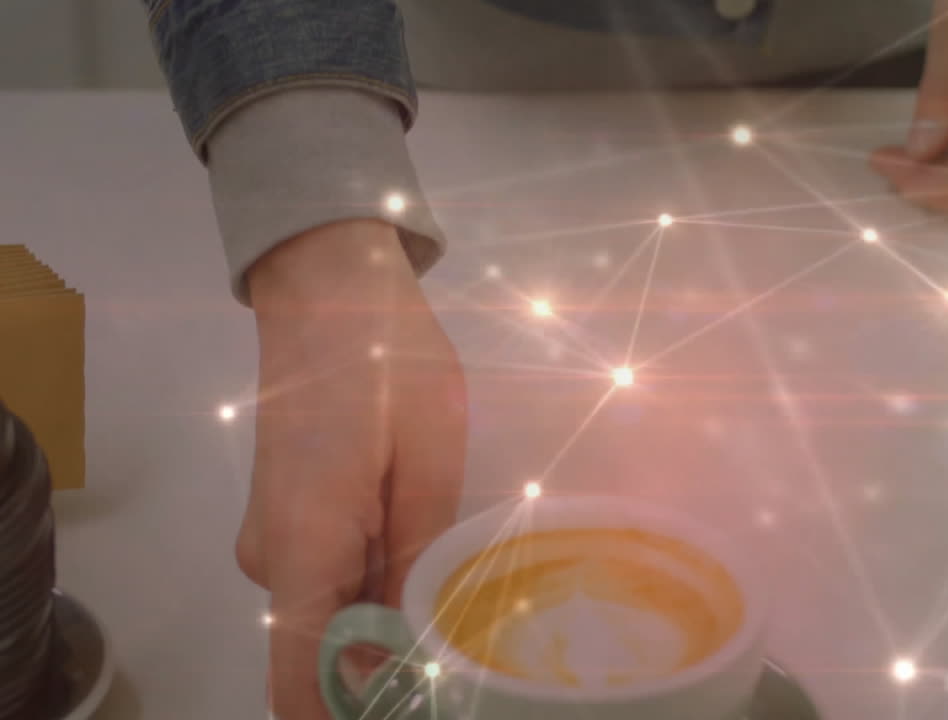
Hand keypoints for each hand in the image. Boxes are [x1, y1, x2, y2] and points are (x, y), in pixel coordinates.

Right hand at [236, 219, 465, 717]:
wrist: (327, 285)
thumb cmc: (386, 360)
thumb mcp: (428, 462)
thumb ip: (417, 562)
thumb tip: (411, 651)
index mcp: (304, 548)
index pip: (301, 682)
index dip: (353, 715)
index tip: (420, 706)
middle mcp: (271, 559)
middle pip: (324, 653)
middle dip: (392, 663)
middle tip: (472, 645)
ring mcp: (272, 538)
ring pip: (331, 615)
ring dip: (389, 619)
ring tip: (464, 595)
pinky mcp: (285, 518)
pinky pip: (328, 578)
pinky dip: (374, 585)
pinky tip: (428, 557)